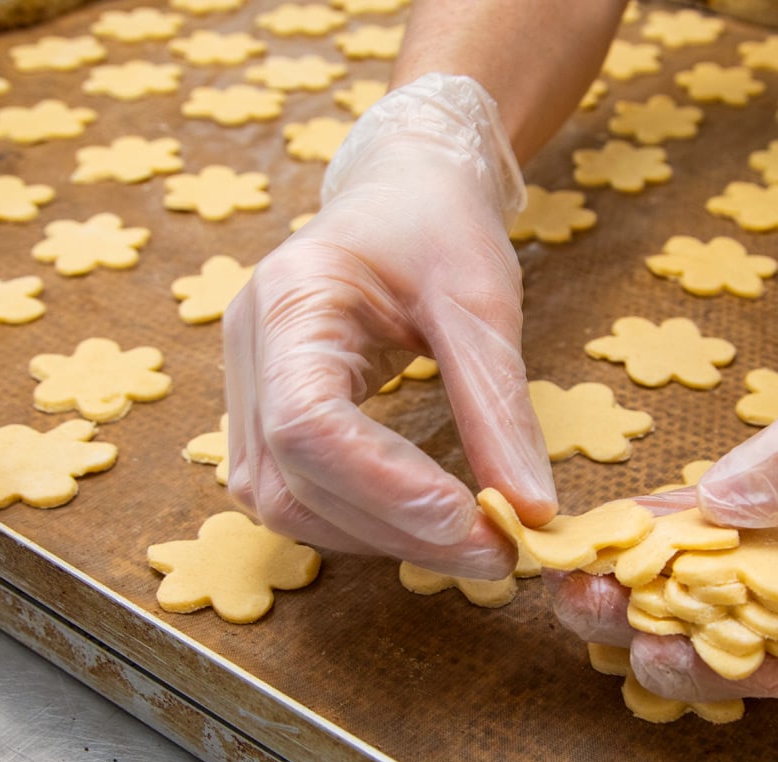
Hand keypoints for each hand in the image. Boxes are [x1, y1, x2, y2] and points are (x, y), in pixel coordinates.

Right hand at [224, 74, 555, 579]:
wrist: (401, 190)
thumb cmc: (437, 225)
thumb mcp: (482, 302)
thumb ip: (498, 409)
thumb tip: (531, 510)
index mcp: (290, 299)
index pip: (307, 424)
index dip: (384, 489)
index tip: (473, 522)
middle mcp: (247, 349)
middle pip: (292, 482)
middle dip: (396, 530)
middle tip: (495, 554)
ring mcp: (246, 388)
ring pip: (285, 505)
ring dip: (378, 539)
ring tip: (470, 544)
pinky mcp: (264, 417)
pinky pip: (295, 496)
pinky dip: (361, 523)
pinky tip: (422, 522)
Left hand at [550, 184, 777, 700]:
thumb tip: (720, 508)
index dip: (740, 672)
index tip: (658, 661)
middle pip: (758, 625)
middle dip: (668, 626)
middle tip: (582, 609)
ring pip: (728, 574)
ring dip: (651, 578)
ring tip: (571, 573)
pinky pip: (722, 513)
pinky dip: (668, 521)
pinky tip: (610, 522)